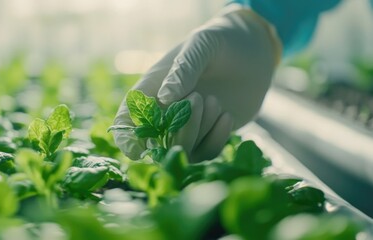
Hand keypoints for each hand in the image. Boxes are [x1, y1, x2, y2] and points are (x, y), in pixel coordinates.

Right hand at [113, 5, 280, 161]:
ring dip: (199, 132)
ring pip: (184, 150)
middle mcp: (166, 112)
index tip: (137, 150)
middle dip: (179, 127)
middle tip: (200, 97)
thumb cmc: (221, 41)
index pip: (127, 119)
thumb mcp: (202, 44)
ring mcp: (189, 126)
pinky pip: (208, 152)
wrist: (255, 51)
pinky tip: (227, 116)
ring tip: (215, 100)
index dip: (127, 139)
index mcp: (153, 89)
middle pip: (157, 142)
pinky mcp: (210, 135)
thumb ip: (183, 68)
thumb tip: (165, 99)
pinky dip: (217, 139)